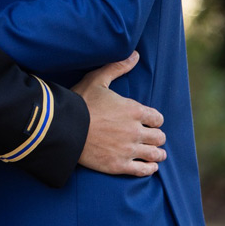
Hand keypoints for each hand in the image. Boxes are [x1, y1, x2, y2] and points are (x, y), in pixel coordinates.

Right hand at [74, 52, 165, 176]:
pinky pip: (143, 170)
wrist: (65, 127)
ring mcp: (128, 149)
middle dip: (156, 136)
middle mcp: (135, 131)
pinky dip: (149, 168)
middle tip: (152, 137)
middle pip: (159, 137)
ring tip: (155, 153)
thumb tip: (135, 55)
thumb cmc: (80, 101)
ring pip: (155, 154)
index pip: (157, 118)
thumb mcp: (98, 79)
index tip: (150, 121)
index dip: (154, 119)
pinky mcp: (120, 165)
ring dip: (157, 153)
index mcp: (133, 110)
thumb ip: (118, 67)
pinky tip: (149, 166)